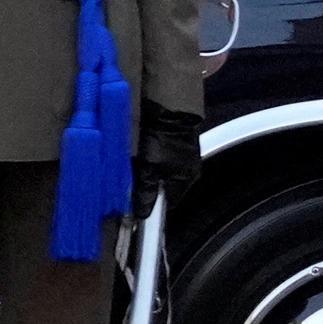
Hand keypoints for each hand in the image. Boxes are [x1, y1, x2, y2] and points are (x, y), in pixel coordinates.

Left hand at [132, 100, 205, 216]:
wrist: (170, 109)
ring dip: (152, 169)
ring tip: (135, 164)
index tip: (137, 202)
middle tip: (132, 182)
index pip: (169, 203)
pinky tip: (143, 150)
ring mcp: (187, 154)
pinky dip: (155, 155)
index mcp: (186, 181)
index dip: (153, 205)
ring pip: (166, 171)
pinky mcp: (181, 141)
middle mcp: (190, 170)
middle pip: (167, 187)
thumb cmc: (161, 141)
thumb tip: (142, 214)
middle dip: (150, 186)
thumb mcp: (149, 169)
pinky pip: (166, 156)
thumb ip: (145, 193)